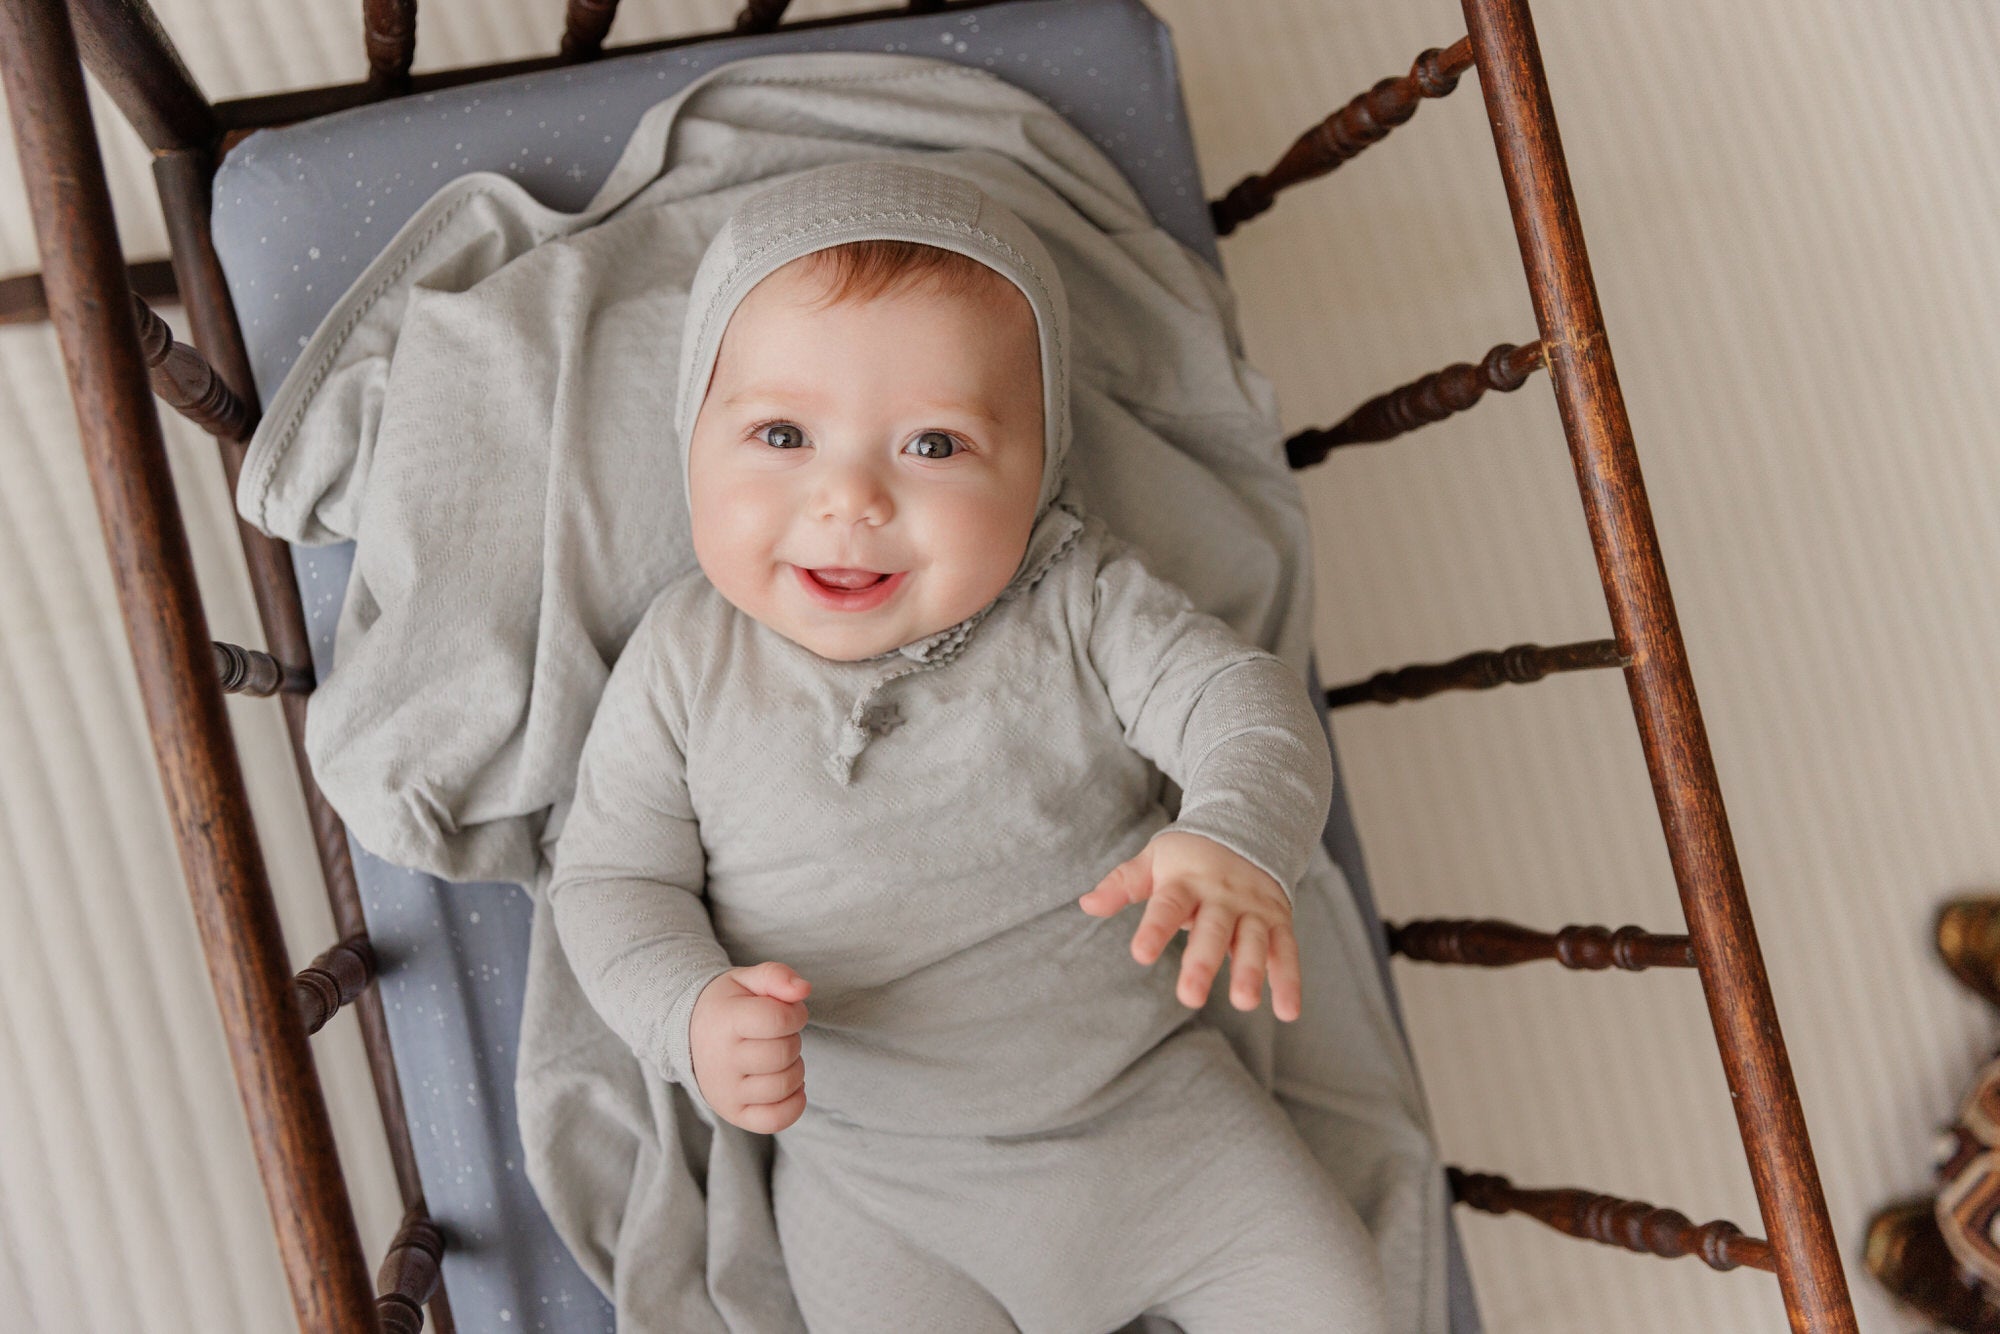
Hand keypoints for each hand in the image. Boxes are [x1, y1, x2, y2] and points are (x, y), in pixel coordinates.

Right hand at [689, 961, 810, 1132]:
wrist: (689, 1036)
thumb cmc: (727, 1006)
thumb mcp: (747, 980)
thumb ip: (776, 976)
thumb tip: (804, 990)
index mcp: (724, 1021)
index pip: (778, 1020)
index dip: (796, 1014)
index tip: (789, 1012)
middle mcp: (721, 1060)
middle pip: (784, 1054)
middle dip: (793, 1040)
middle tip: (778, 1035)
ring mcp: (725, 1091)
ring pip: (784, 1086)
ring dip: (795, 1069)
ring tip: (778, 1057)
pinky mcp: (733, 1113)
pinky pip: (776, 1120)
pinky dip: (794, 1103)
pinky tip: (788, 1085)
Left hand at [1078, 831, 1302, 1020]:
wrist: (1247, 827)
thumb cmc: (1189, 856)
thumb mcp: (1155, 860)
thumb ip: (1123, 884)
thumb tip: (1087, 904)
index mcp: (1186, 881)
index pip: (1168, 905)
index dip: (1155, 929)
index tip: (1140, 954)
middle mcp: (1222, 896)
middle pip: (1212, 930)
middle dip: (1202, 962)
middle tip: (1190, 996)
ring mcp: (1253, 909)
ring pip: (1252, 941)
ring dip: (1250, 972)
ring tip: (1244, 1002)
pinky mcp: (1279, 921)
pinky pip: (1286, 951)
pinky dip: (1289, 981)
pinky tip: (1288, 1012)